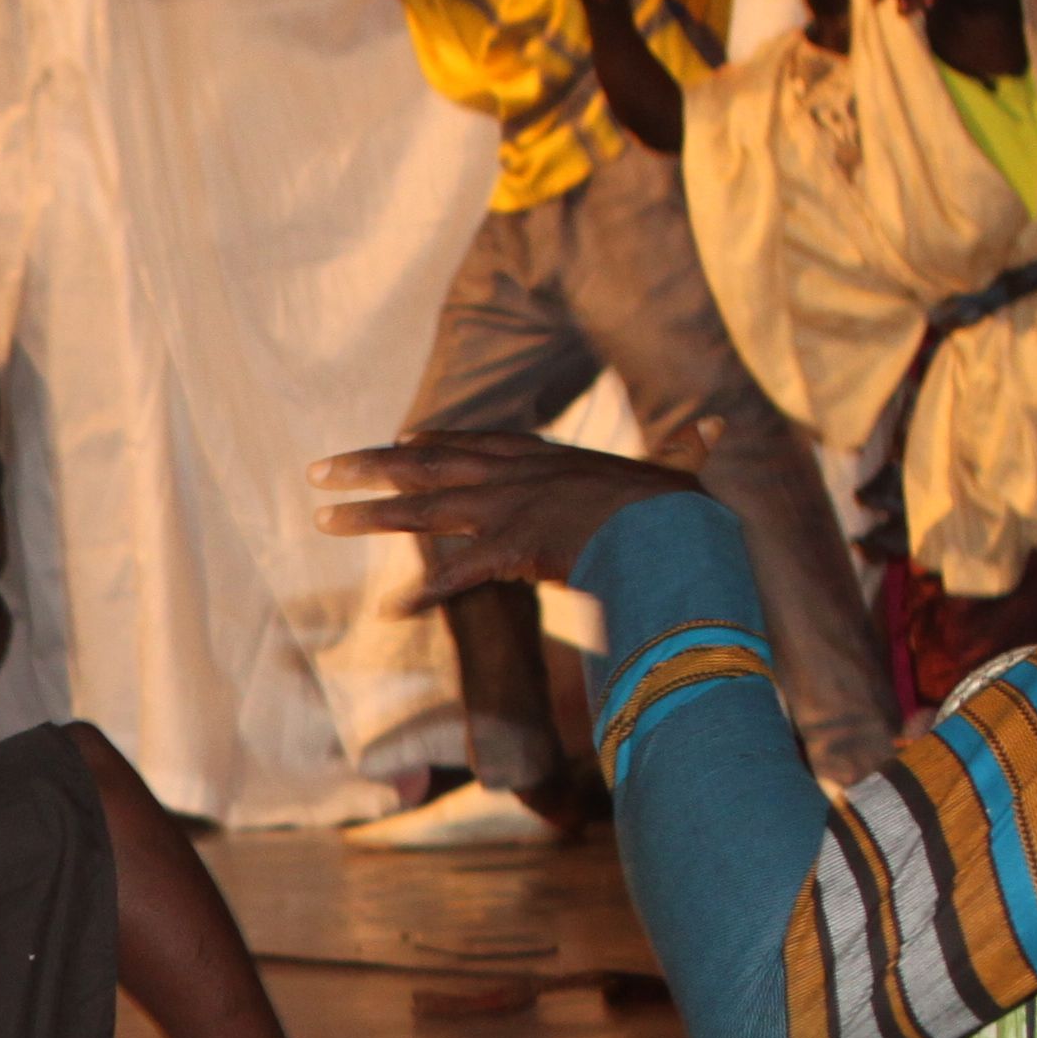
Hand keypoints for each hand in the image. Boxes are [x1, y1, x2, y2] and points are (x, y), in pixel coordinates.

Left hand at [310, 428, 709, 606]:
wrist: (683, 527)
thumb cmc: (684, 508)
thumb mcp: (680, 473)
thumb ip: (688, 451)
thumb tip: (718, 426)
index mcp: (549, 459)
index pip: (479, 443)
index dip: (437, 442)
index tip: (401, 440)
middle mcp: (518, 476)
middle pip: (429, 466)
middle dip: (370, 467)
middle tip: (318, 470)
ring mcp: (512, 508)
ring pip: (426, 509)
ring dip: (370, 515)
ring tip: (321, 519)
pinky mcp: (515, 546)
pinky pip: (459, 574)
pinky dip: (427, 593)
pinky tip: (391, 611)